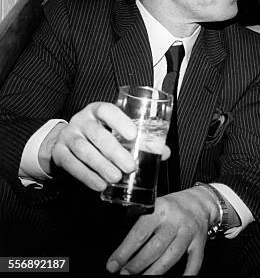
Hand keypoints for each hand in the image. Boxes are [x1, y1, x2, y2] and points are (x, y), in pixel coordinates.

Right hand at [43, 102, 170, 190]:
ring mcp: (68, 135)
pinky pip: (71, 164)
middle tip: (129, 166)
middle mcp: (81, 120)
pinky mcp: (59, 152)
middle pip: (97, 134)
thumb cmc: (101, 133)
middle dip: (114, 152)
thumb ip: (140, 139)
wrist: (67, 138)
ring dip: (101, 166)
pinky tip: (99, 185)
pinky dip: (86, 176)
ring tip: (115, 178)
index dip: (120, 121)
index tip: (133, 134)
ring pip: (83, 150)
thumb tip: (164, 152)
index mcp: (97, 110)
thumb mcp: (116, 130)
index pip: (107, 110)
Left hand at [106, 188, 213, 274]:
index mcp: (160, 209)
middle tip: (125, 273)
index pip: (139, 234)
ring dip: (155, 271)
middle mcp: (175, 221)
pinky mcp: (200, 242)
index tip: (113, 265)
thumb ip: (142, 223)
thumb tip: (123, 248)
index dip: (124, 252)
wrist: (200, 201)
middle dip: (136, 265)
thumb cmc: (173, 206)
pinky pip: (194, 261)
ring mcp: (188, 232)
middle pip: (154, 248)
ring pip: (171, 256)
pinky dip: (187, 273)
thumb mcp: (155, 206)